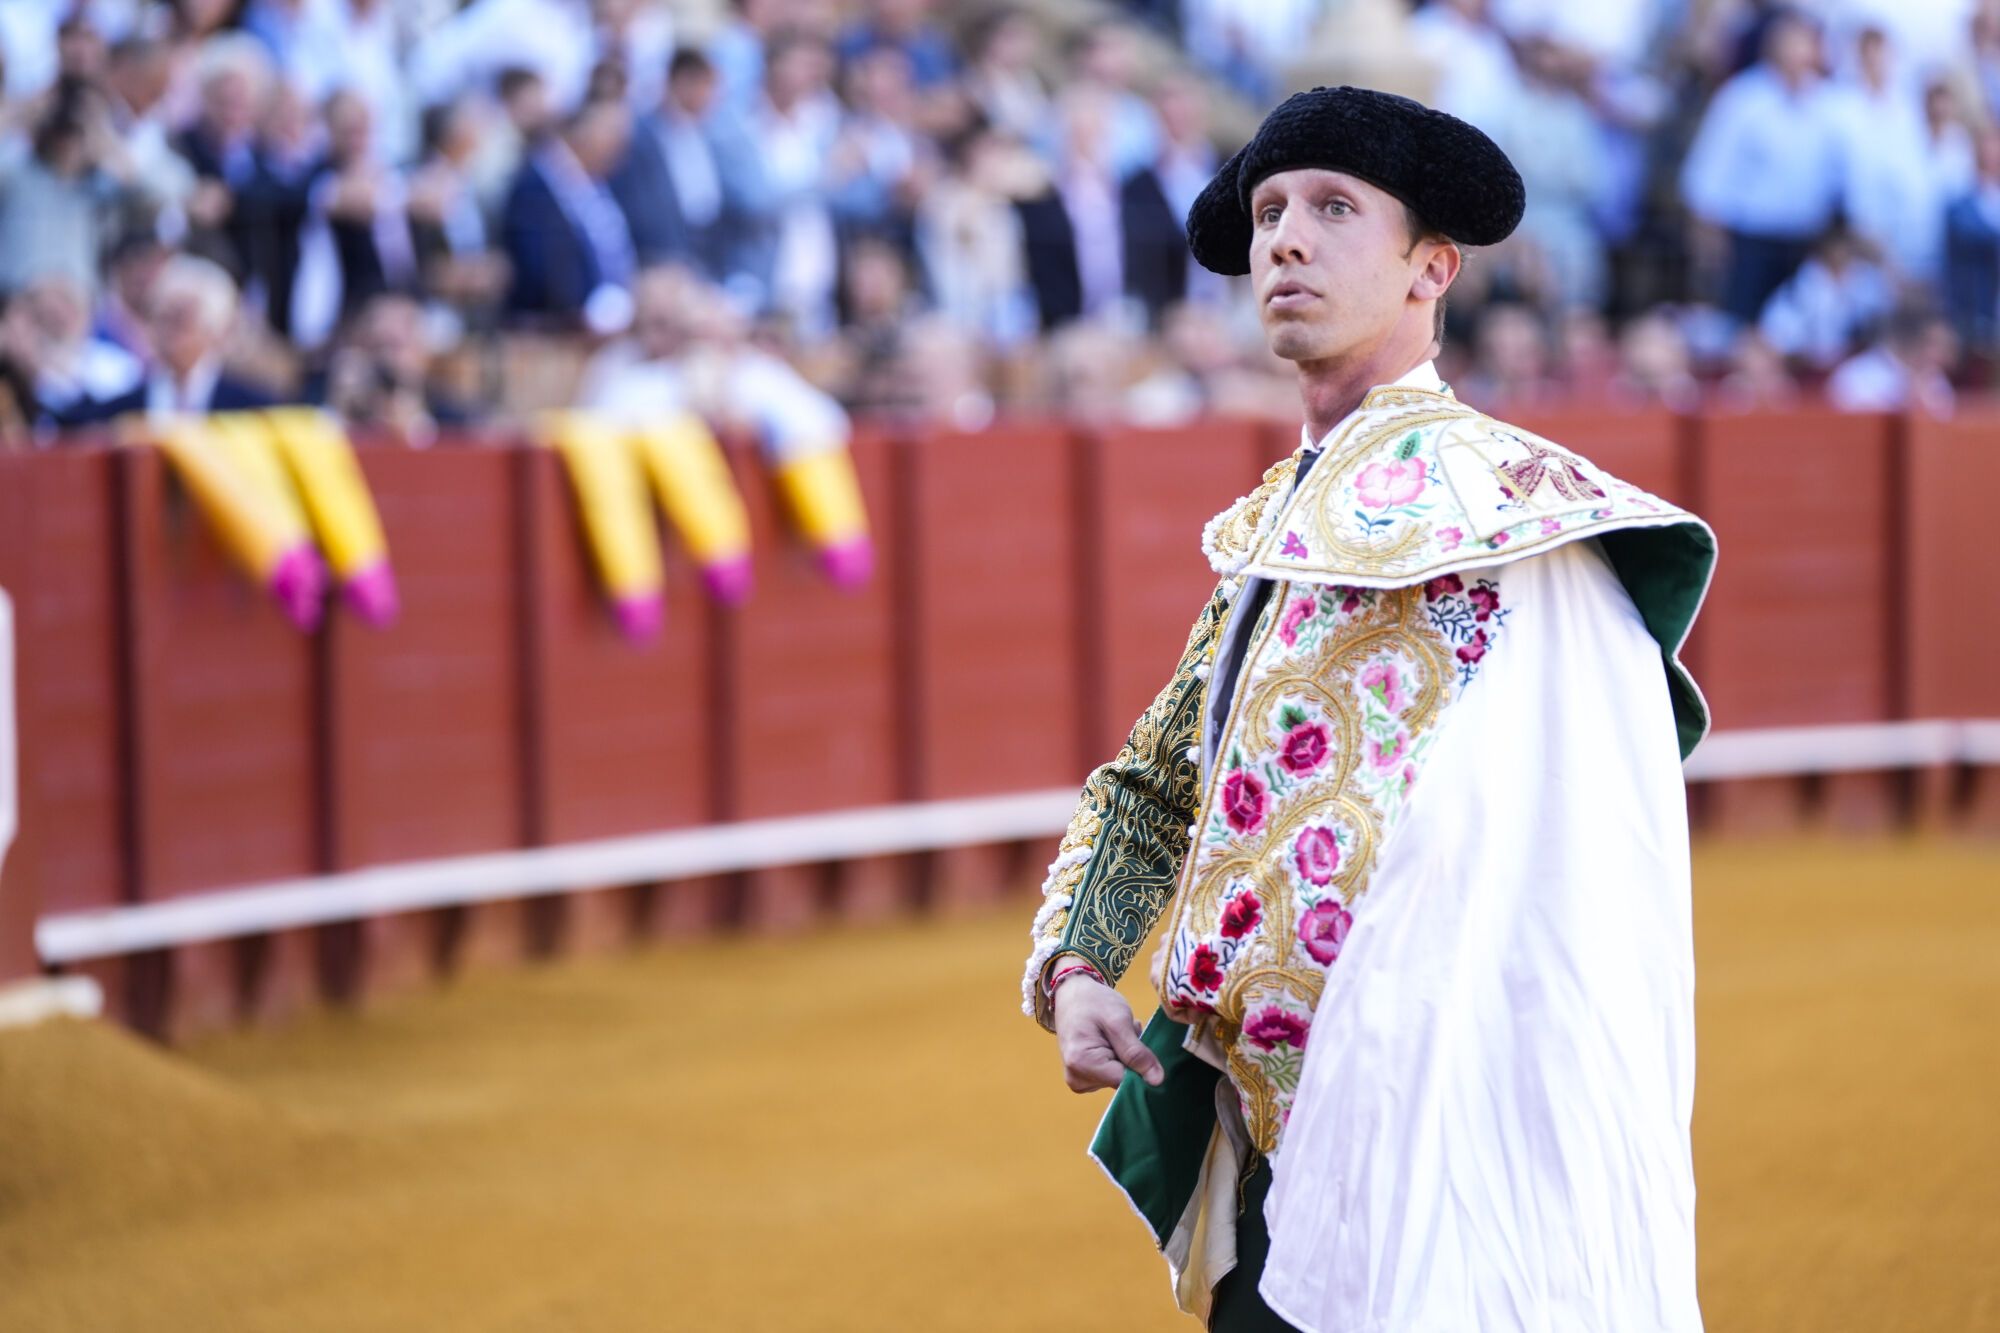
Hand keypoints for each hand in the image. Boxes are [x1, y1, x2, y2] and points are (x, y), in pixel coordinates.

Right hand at [1053, 975, 1163, 1092]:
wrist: (1073, 994)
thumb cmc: (1093, 1001)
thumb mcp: (1119, 1021)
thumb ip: (1137, 1053)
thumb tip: (1157, 1081)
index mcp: (1082, 1064)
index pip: (1125, 1081)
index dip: (1138, 1064)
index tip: (1133, 1038)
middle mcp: (1077, 1079)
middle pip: (1121, 1080)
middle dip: (1130, 1058)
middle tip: (1124, 1031)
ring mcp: (1078, 1080)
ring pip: (1118, 1077)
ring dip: (1125, 1057)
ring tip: (1116, 1033)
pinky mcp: (1083, 1078)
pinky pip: (1110, 1075)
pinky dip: (1117, 1059)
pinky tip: (1111, 1041)